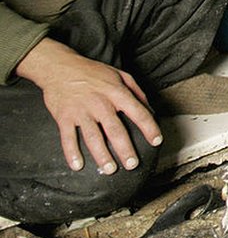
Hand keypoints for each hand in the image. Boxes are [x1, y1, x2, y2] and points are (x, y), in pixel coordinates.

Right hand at [15, 39, 161, 172]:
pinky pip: (68, 138)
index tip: (156, 141)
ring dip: (102, 155)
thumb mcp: (120, 75)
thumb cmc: (93, 72)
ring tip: (110, 169)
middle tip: (133, 164)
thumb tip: (150, 109)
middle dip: (125, 149)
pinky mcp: (64, 117)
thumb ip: (136, 91)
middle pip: (115, 130)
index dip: (149, 127)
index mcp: (116, 93)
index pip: (138, 112)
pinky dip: (72, 153)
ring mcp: (81, 111)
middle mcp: (100, 103)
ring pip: (93, 137)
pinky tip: (78, 166)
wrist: (60, 68)